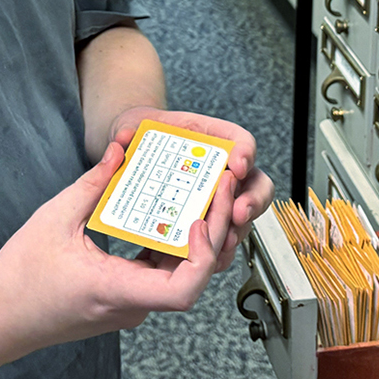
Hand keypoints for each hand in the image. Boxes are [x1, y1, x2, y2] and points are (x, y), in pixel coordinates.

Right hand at [0, 141, 234, 354]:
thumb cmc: (19, 278)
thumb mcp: (53, 219)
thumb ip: (92, 184)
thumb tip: (119, 150)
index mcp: (115, 290)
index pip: (183, 290)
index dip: (202, 256)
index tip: (199, 220)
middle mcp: (131, 304)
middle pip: (191, 275)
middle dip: (212, 230)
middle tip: (217, 187)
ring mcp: (129, 305)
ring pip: (180, 274)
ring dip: (196, 237)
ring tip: (202, 195)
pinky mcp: (124, 299)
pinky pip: (160, 273)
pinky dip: (171, 245)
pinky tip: (171, 215)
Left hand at [105, 107, 273, 273]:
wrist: (131, 155)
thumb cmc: (140, 137)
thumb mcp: (132, 125)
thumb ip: (125, 131)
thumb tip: (120, 142)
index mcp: (210, 138)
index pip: (240, 140)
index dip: (244, 152)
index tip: (236, 165)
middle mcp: (222, 168)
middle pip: (258, 183)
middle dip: (252, 200)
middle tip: (238, 209)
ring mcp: (217, 197)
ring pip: (245, 215)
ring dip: (238, 227)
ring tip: (225, 237)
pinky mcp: (205, 222)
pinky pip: (222, 238)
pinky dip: (219, 247)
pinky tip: (207, 253)